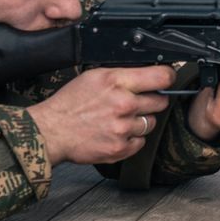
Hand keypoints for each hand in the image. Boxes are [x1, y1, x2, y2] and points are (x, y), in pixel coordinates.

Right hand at [27, 65, 174, 166]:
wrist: (52, 131)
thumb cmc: (70, 103)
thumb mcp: (95, 76)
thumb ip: (122, 74)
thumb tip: (147, 72)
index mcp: (117, 81)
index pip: (161, 76)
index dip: (167, 77)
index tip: (166, 79)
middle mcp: (124, 104)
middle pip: (161, 101)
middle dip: (153, 99)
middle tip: (137, 101)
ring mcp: (123, 128)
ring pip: (151, 122)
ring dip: (140, 120)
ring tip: (121, 118)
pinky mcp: (120, 148)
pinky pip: (141, 142)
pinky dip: (132, 138)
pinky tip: (117, 132)